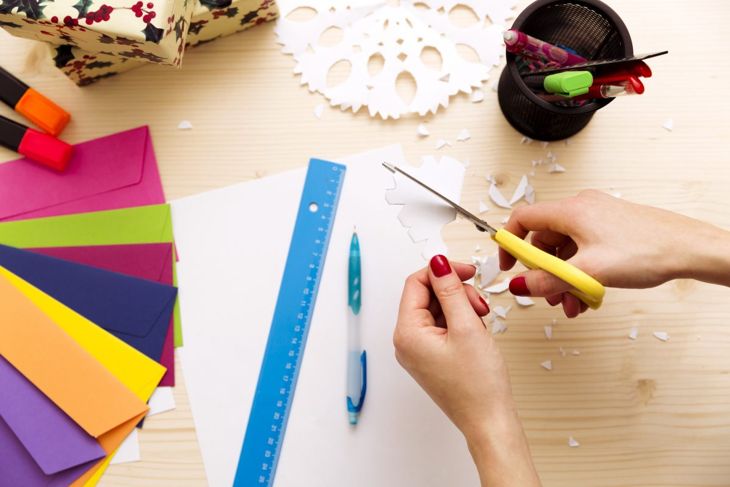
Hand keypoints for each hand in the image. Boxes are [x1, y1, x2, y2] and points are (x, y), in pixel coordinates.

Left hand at [394, 255, 540, 486]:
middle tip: (478, 305)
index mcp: (407, 333)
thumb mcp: (467, 326)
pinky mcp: (431, 357)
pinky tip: (477, 332)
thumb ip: (451, 290)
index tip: (466, 271)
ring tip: (481, 321)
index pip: (416, 283)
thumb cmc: (479, 385)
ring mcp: (418, 351)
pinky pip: (442, 326)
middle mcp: (407, 341)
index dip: (442, 271)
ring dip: (461, 307)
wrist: (490, 423)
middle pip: (426, 295)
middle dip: (455, 293)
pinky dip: (460, 322)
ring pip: (437, 310)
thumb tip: (438, 263)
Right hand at [501, 190, 729, 317]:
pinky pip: (582, 251)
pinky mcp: (609, 229)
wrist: (689, 248)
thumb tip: (518, 285)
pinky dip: (579, 273)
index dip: (509, 244)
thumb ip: (547, 280)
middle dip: (542, 271)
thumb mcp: (588, 272)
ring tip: (572, 303)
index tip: (508, 267)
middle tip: (547, 294)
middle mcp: (581, 209)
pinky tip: (588, 295)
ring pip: (564, 249)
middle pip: (543, 239)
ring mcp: (596, 218)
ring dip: (563, 278)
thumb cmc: (646, 250)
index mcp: (570, 211)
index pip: (523, 219)